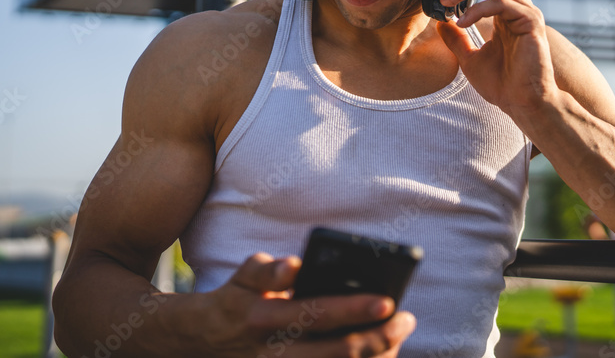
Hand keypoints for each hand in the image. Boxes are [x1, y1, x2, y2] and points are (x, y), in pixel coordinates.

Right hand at [200, 252, 415, 356]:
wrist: (207, 343)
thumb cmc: (237, 299)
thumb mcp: (244, 276)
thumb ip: (267, 269)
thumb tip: (295, 265)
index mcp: (265, 317)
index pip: (317, 313)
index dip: (355, 309)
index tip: (388, 301)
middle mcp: (275, 353)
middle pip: (338, 352)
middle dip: (379, 337)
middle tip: (407, 320)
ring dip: (375, 357)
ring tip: (397, 337)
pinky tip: (379, 355)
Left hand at [436, 0, 558, 119]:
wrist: (523, 105)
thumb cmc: (503, 84)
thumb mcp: (469, 59)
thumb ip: (457, 39)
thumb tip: (441, 23)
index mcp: (509, 12)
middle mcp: (520, 8)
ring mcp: (527, 14)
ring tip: (445, 0)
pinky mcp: (530, 23)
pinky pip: (501, 4)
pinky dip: (478, 9)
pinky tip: (461, 21)